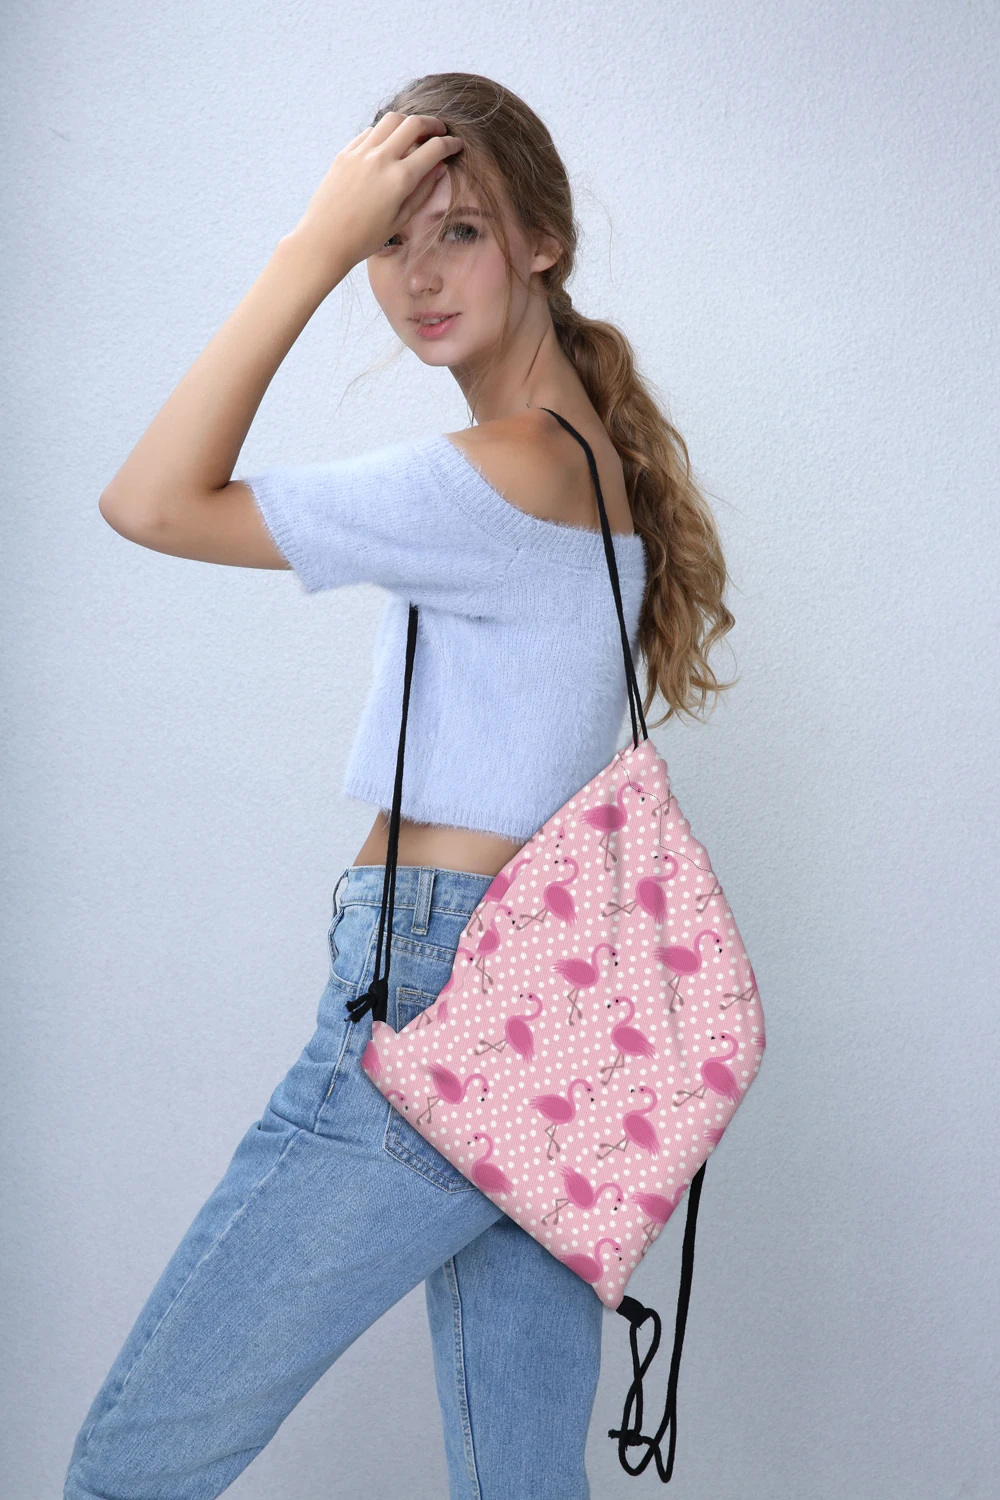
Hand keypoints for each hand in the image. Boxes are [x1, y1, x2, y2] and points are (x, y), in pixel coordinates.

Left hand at [288, 112, 463, 276]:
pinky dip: (385, 132)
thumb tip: (438, 168)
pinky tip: (389, 143)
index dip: (450, 144)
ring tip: (414, 132)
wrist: (325, 239)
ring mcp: (361, 153)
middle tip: (440, 130)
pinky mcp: (346, 153)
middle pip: (414, 124)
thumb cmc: (365, 238)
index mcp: (400, 179)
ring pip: (391, 120)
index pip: (434, 149)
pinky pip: (370, 132)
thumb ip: (423, 191)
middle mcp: (381, 159)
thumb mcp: (401, 219)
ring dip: (408, 122)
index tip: (456, 145)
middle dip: (433, 123)